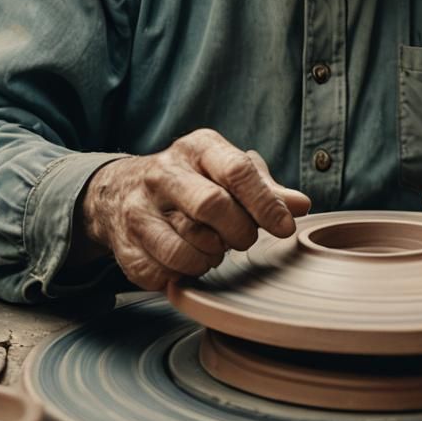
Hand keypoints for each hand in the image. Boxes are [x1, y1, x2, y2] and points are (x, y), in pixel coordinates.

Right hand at [80, 129, 310, 289]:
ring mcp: (139, 208)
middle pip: (212, 205)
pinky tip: (189, 258)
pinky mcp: (125, 245)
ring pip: (188, 246)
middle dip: (238, 231)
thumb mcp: (226, 171)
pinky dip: (186, 273)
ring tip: (214, 247)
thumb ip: (264, 188)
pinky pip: (166, 272)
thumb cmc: (192, 180)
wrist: (120, 191)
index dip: (265, 203)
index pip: (237, 171)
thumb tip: (300, 205)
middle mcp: (163, 172)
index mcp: (197, 147)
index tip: (284, 227)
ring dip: (211, 257)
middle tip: (244, 239)